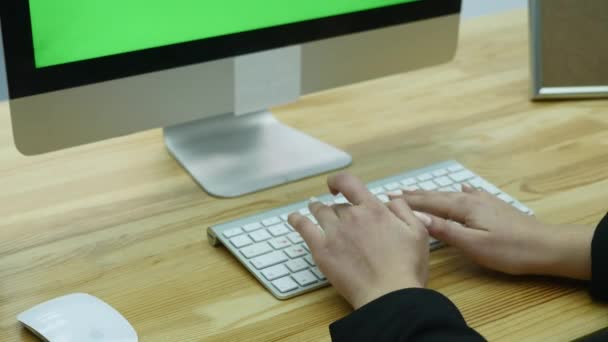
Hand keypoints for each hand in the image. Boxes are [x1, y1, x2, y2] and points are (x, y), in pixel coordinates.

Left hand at [288, 173, 428, 308]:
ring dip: (316, 209)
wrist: (389, 295)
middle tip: (336, 213)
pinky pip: (304, 228)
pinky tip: (294, 218)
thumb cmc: (406, 267)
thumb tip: (391, 200)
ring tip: (314, 208)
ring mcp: (334, 233)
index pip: (349, 183)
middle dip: (337, 207)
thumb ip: (403, 210)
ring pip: (320, 212)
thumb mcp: (417, 232)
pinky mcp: (322, 250)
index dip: (339, 181)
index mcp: (373, 209)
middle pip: (337, 205)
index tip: (337, 187)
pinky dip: (297, 220)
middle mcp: (351, 217)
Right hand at [394, 185, 594, 279]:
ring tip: (419, 191)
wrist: (546, 246)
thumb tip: (417, 217)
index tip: (389, 197)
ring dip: (434, 193)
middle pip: (439, 195)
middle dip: (417, 194)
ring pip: (453, 194)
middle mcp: (472, 199)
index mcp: (464, 208)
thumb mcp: (474, 244)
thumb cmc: (509, 250)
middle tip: (396, 191)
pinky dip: (461, 190)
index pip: (430, 203)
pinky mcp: (495, 206)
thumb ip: (445, 230)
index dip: (410, 201)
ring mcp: (484, 201)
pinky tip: (462, 186)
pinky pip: (471, 194)